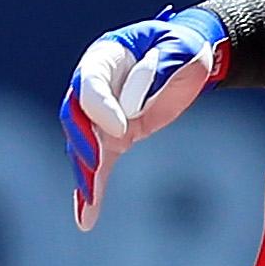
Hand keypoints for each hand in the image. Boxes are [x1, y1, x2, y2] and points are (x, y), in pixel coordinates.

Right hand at [63, 7, 224, 230]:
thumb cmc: (183, 47)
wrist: (188, 60)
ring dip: (85, 175)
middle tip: (95, 165)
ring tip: (89, 201)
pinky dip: (92, 193)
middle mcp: (93, 88)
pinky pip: (98, 168)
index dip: (101, 106)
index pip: (90, 83)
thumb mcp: (181, 47)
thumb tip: (136, 100)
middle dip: (83, 143)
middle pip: (76, 117)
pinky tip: (87, 218)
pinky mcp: (112, 140)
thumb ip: (161, 65)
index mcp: (105, 57)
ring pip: (83, 148)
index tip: (120, 128)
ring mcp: (100, 117)